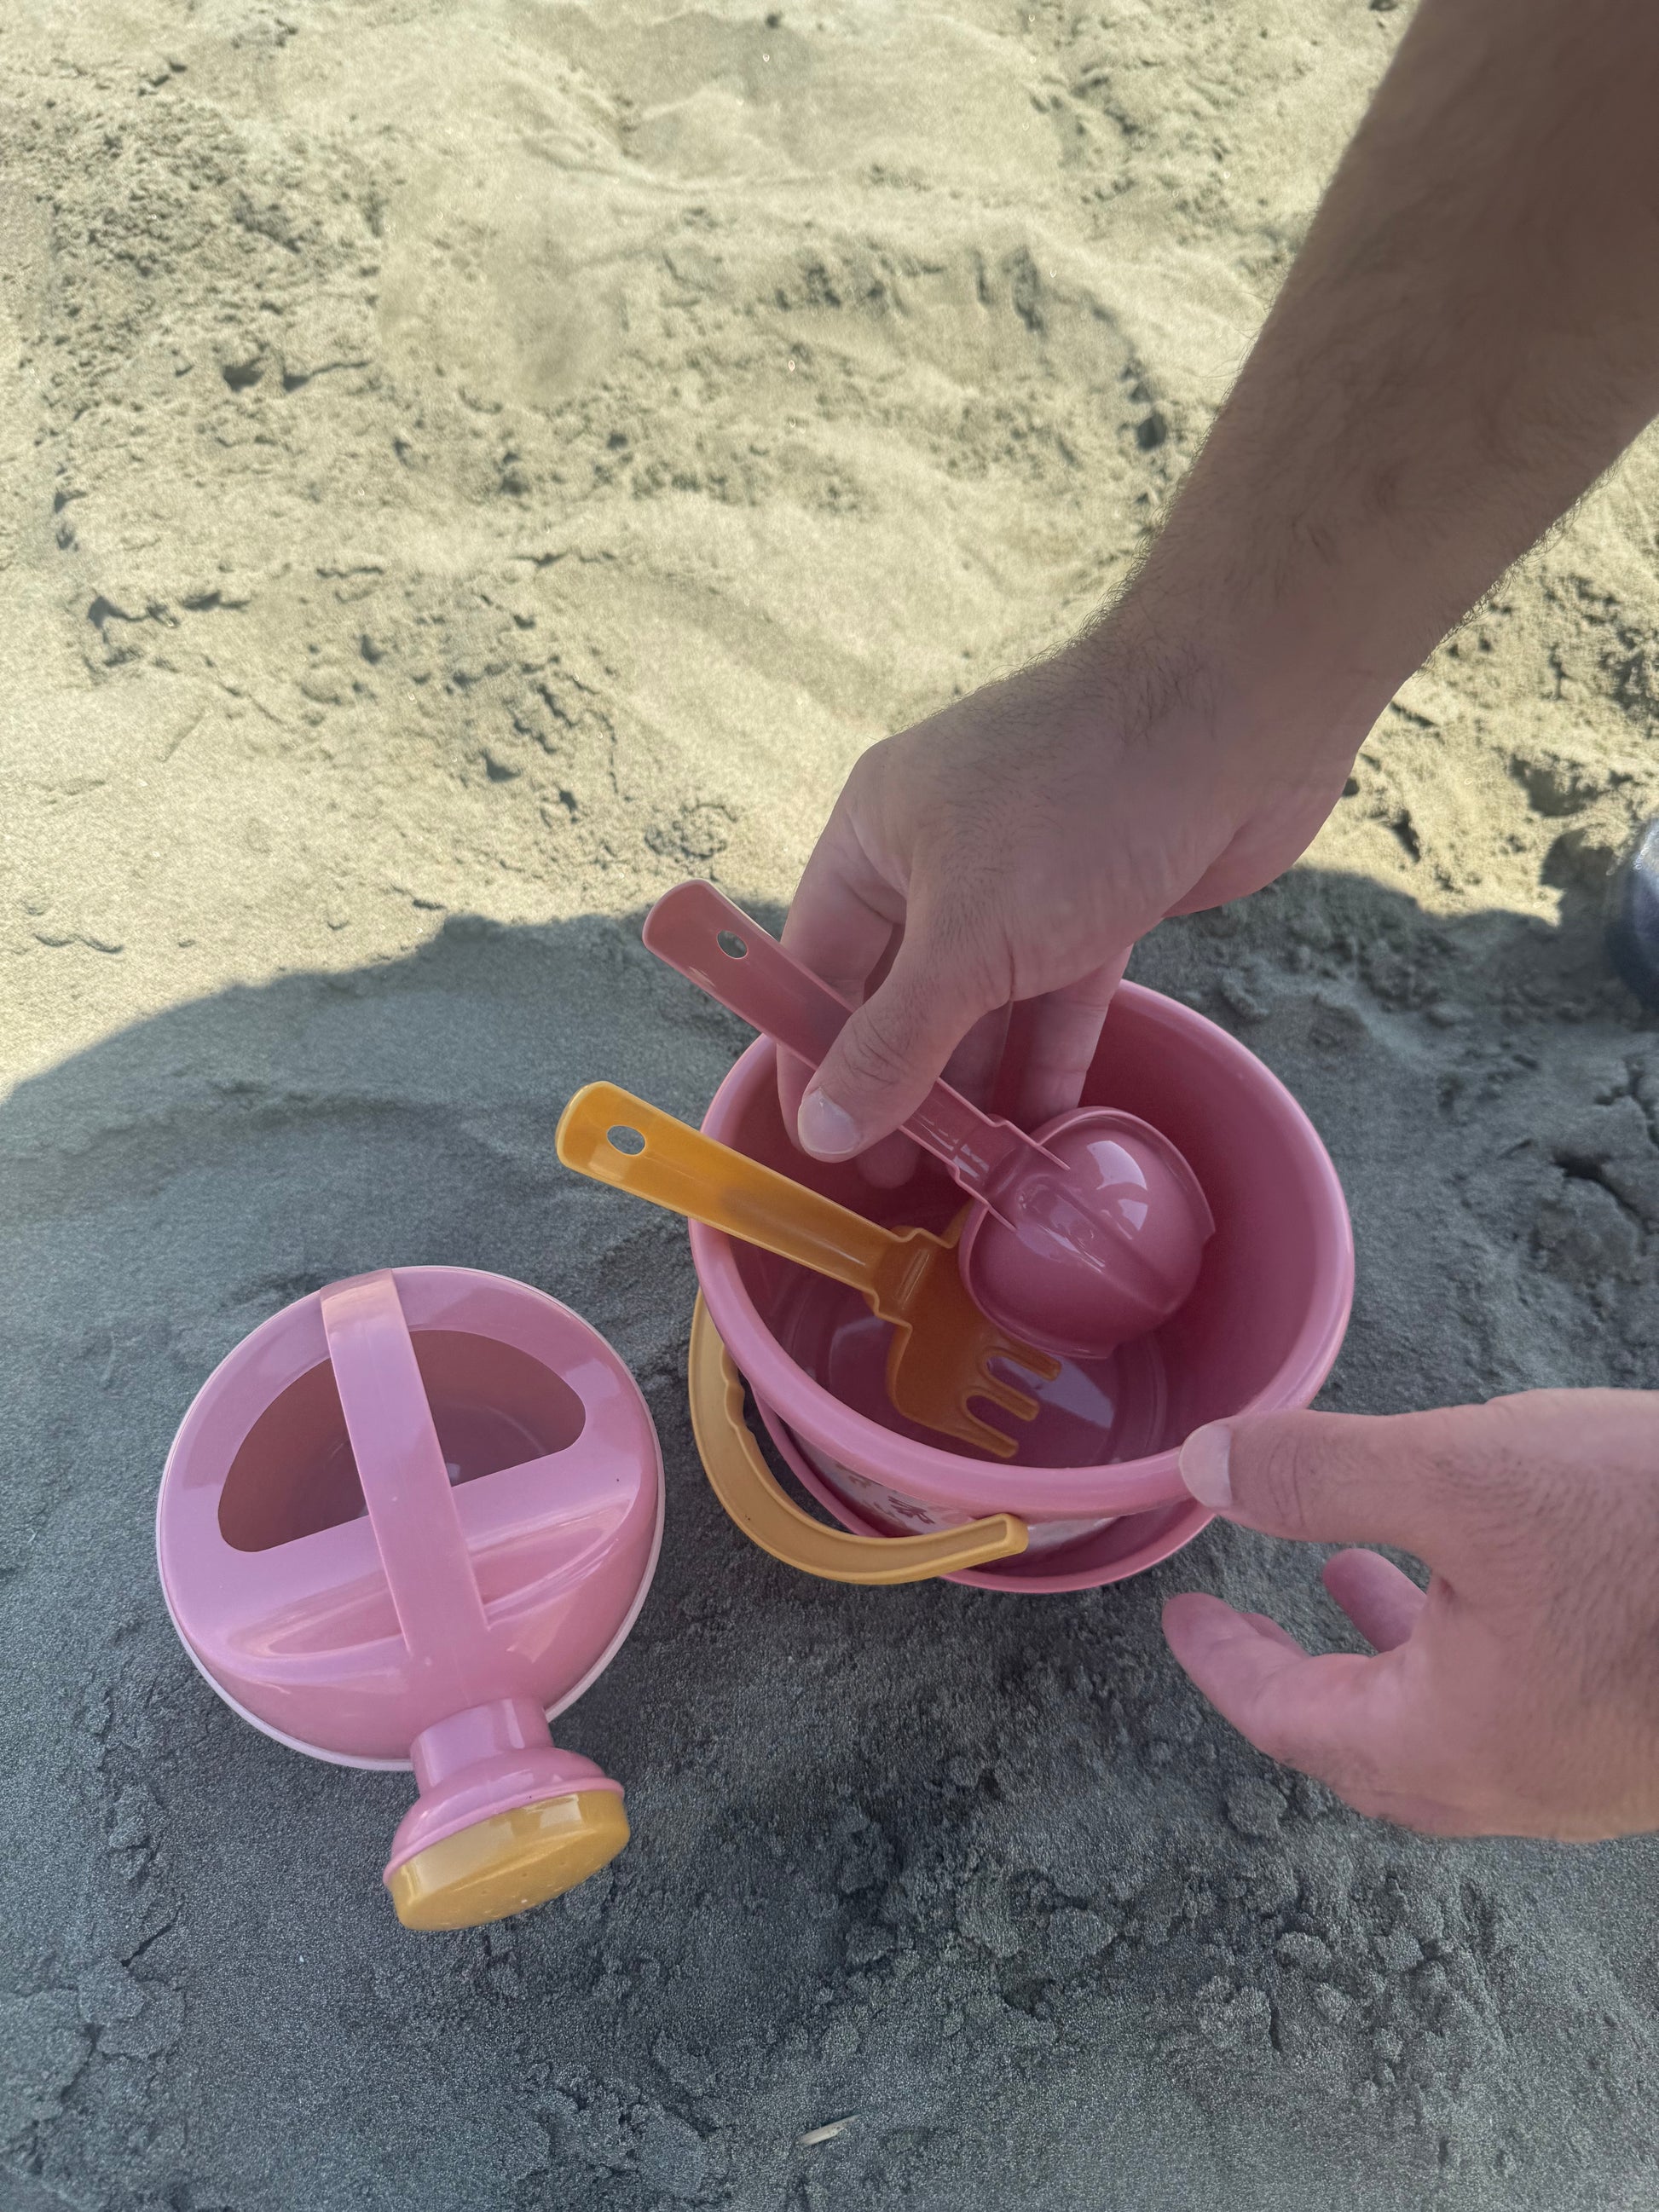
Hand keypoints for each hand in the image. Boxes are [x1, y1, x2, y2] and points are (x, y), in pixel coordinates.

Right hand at [780, 619, 1356, 1175]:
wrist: (1237, 720)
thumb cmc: (1078, 802)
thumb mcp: (966, 942)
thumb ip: (894, 1043)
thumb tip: (823, 1127)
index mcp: (875, 835)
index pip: (815, 963)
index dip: (808, 1054)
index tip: (813, 1138)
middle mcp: (938, 855)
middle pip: (899, 992)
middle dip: (899, 1083)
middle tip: (896, 1175)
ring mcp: (1022, 878)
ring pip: (982, 1003)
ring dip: (977, 1085)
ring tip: (968, 1177)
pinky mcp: (1097, 901)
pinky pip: (1056, 998)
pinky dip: (1049, 1059)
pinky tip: (1043, 1132)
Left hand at [1162, 1390, 1658, 1840]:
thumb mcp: (1466, 1473)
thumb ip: (1322, 1474)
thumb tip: (1202, 1469)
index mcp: (1452, 1740)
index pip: (1291, 1723)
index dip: (1225, 1665)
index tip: (1182, 1620)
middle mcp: (1519, 1784)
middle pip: (1365, 1750)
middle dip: (1298, 1678)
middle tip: (1247, 1617)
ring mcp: (1593, 1774)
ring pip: (1450, 1733)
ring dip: (1387, 1658)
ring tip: (1352, 1576)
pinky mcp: (1646, 1741)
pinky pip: (1523, 1713)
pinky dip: (1466, 1653)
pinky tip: (1488, 1580)